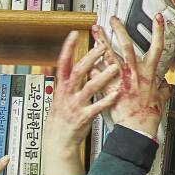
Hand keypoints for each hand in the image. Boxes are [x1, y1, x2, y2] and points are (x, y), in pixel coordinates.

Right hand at [43, 31, 120, 174]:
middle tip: (102, 46)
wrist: (58, 140)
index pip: (63, 63)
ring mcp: (74, 106)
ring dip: (102, 77)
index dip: (67, 48)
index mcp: (62, 86)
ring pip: (88, 88)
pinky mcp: (82, 118)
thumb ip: (70, 80)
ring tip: (115, 67)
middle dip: (90, 58)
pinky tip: (116, 94)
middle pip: (78, 71)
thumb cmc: (63, 116)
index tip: (75, 34)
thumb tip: (77, 64)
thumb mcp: (61, 95)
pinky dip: (106, 100)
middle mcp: (67, 94)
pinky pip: (95, 107)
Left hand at [102, 18, 171, 138]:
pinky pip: (98, 74)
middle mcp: (135, 73)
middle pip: (128, 46)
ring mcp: (121, 79)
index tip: (157, 19)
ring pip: (110, 56)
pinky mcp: (109, 88)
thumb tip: (166, 83)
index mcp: (149, 74)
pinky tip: (84, 59)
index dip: (159, 31)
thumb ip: (163, 88)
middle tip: (114, 20)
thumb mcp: (161, 98)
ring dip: (102, 42)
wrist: (137, 129)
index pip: (157, 47)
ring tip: (95, 31)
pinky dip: (91, 66)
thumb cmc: (148, 115)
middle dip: (121, 30)